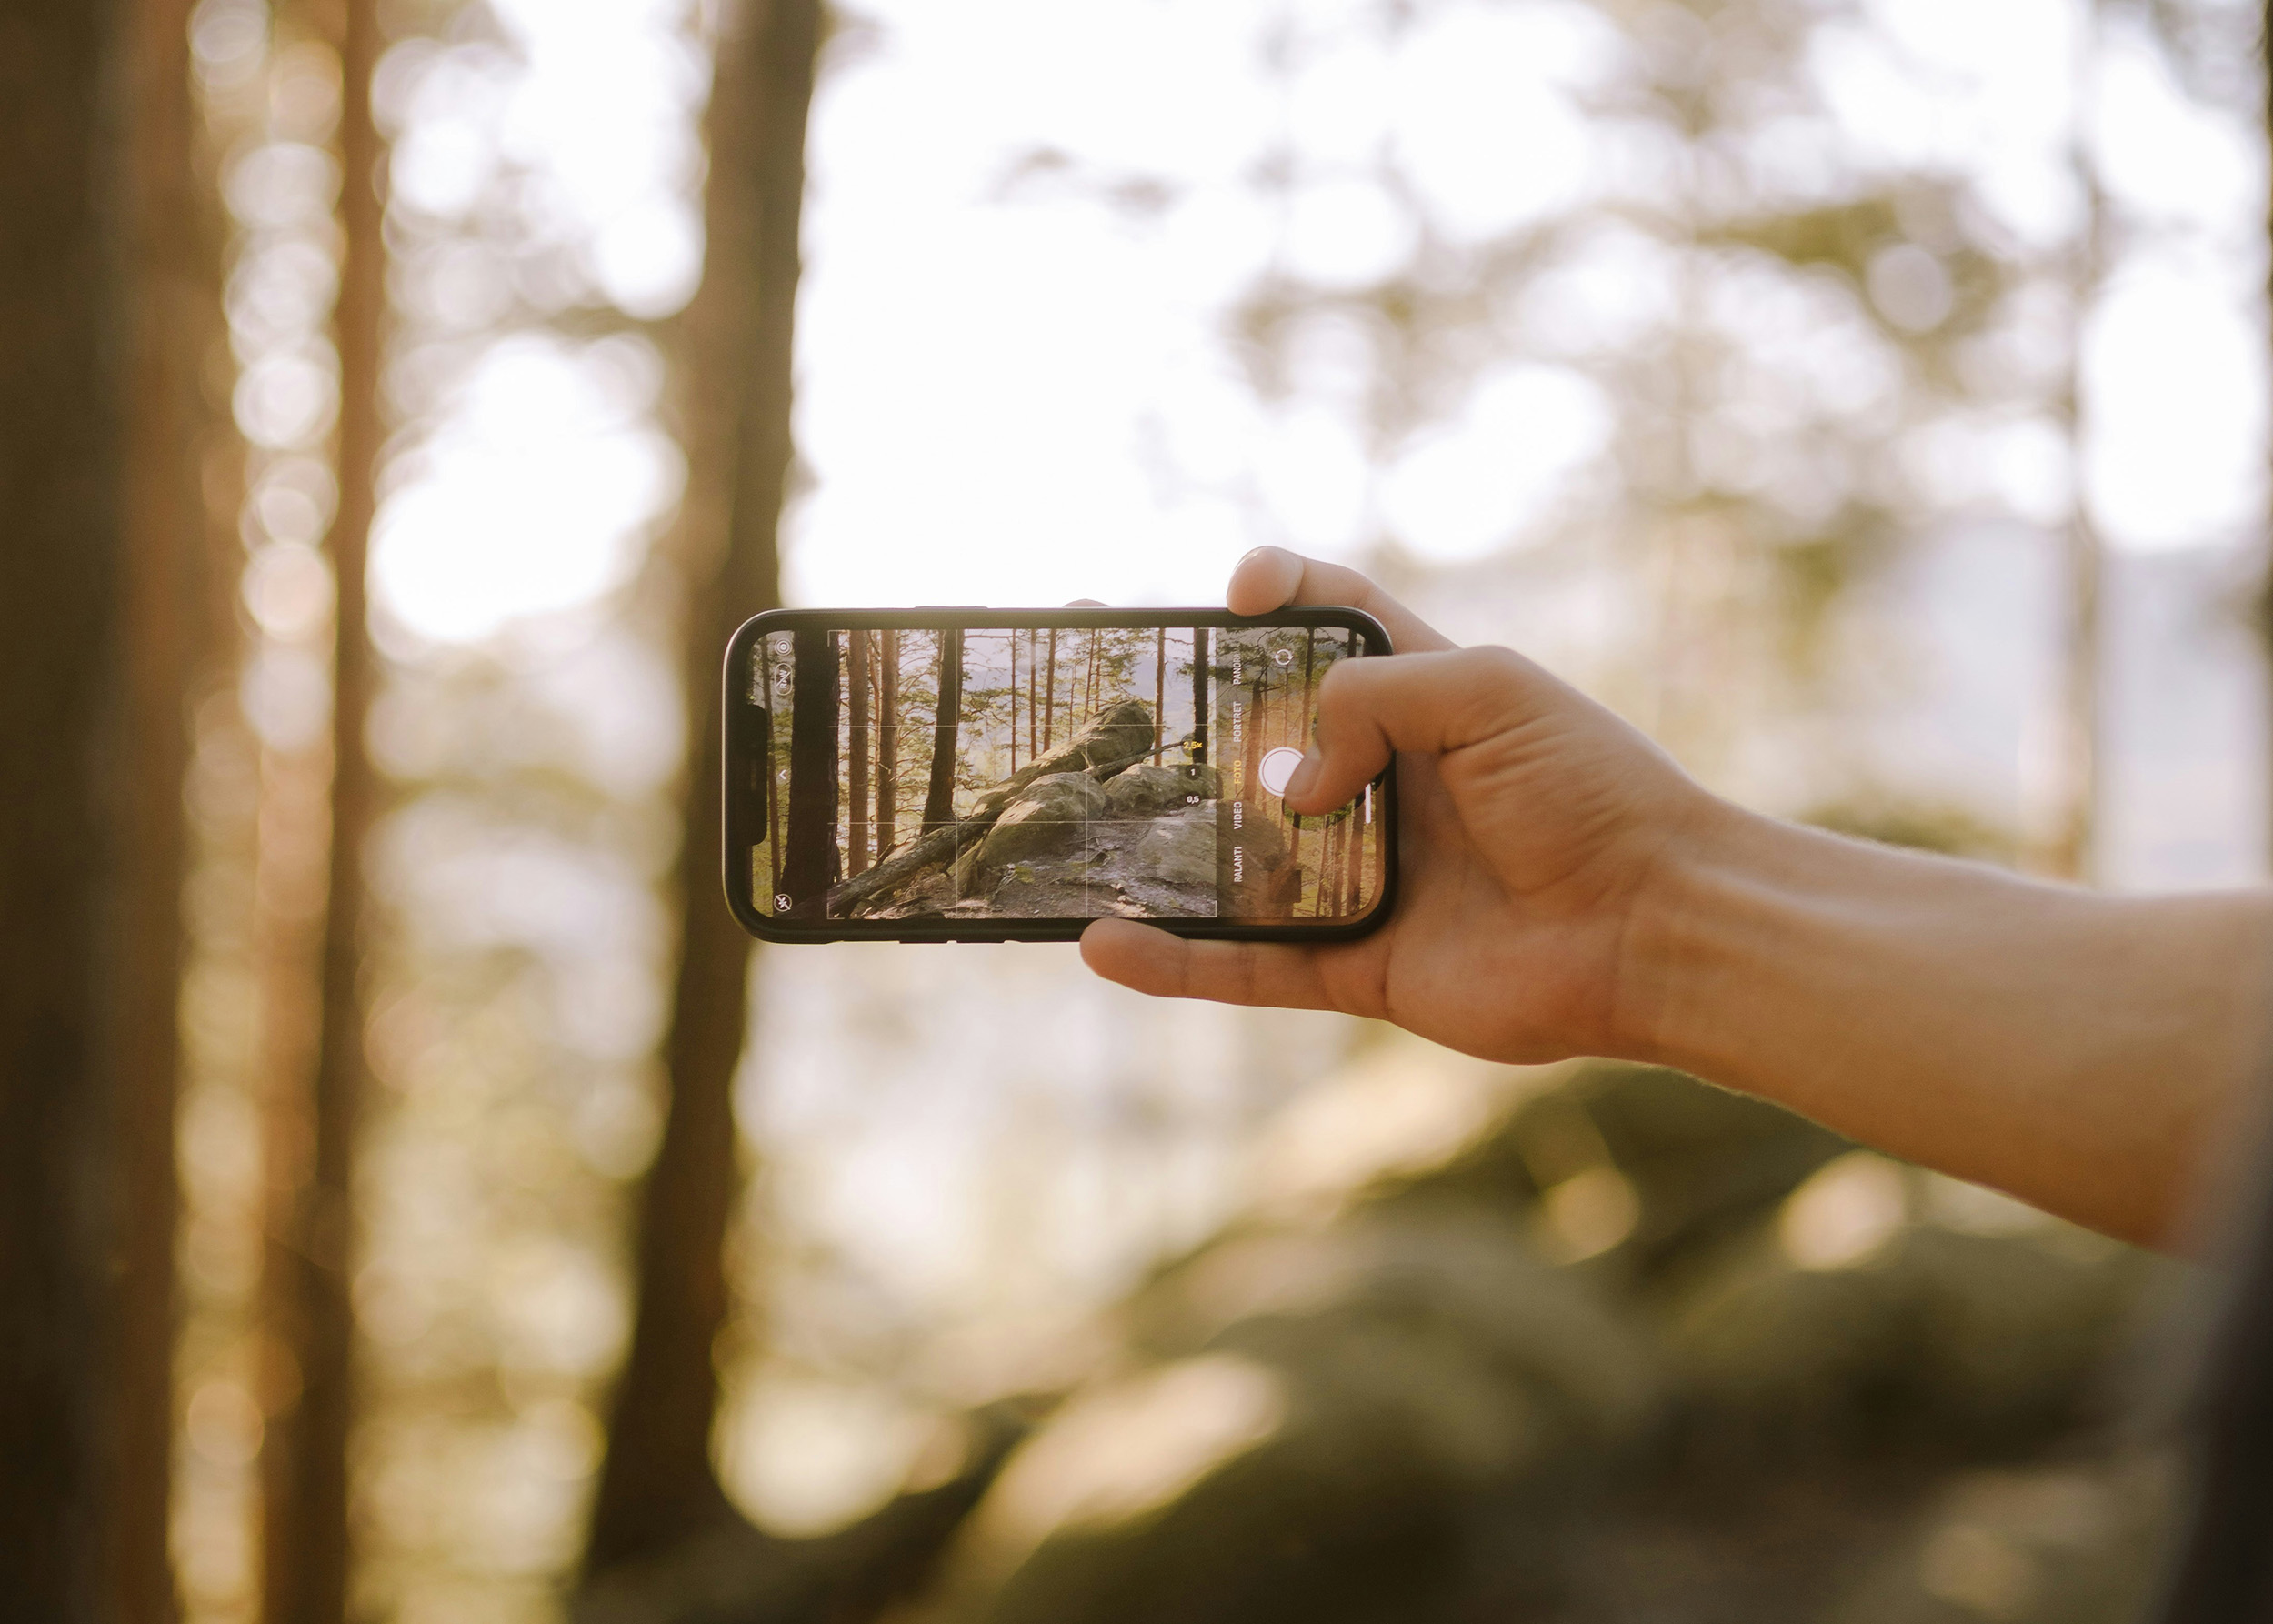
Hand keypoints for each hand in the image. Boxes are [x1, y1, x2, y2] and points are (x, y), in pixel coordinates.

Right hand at [1080, 547, 1716, 1063]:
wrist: (1658, 927)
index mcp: (1424, 696)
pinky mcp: (1361, 967)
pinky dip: (1177, 963)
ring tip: (1060, 823)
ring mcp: (1365, 878)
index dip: (1278, 595)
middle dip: (1170, 717)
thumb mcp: (1487, 691)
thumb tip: (1284, 782)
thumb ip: (1369, 699)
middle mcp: (1383, 784)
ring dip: (1150, 847)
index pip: (1333, 624)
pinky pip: (1249, 967)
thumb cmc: (1592, 790)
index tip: (1228, 594)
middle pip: (1255, 741)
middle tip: (1083, 688)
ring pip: (1233, 862)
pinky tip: (1103, 943)